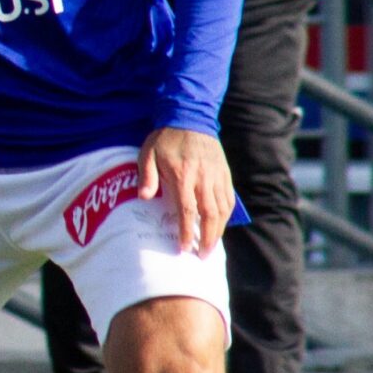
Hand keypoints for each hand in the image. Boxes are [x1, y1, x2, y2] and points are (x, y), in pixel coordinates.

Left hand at [137, 126, 233, 257]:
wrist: (190, 117)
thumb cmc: (165, 138)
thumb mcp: (147, 153)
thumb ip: (146, 176)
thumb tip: (143, 198)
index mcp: (183, 175)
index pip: (187, 210)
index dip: (186, 231)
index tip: (183, 247)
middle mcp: (203, 178)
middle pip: (210, 214)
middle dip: (207, 238)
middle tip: (201, 255)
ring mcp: (217, 176)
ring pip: (222, 209)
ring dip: (218, 230)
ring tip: (211, 246)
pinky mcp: (225, 173)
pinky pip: (229, 199)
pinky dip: (226, 215)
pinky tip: (220, 225)